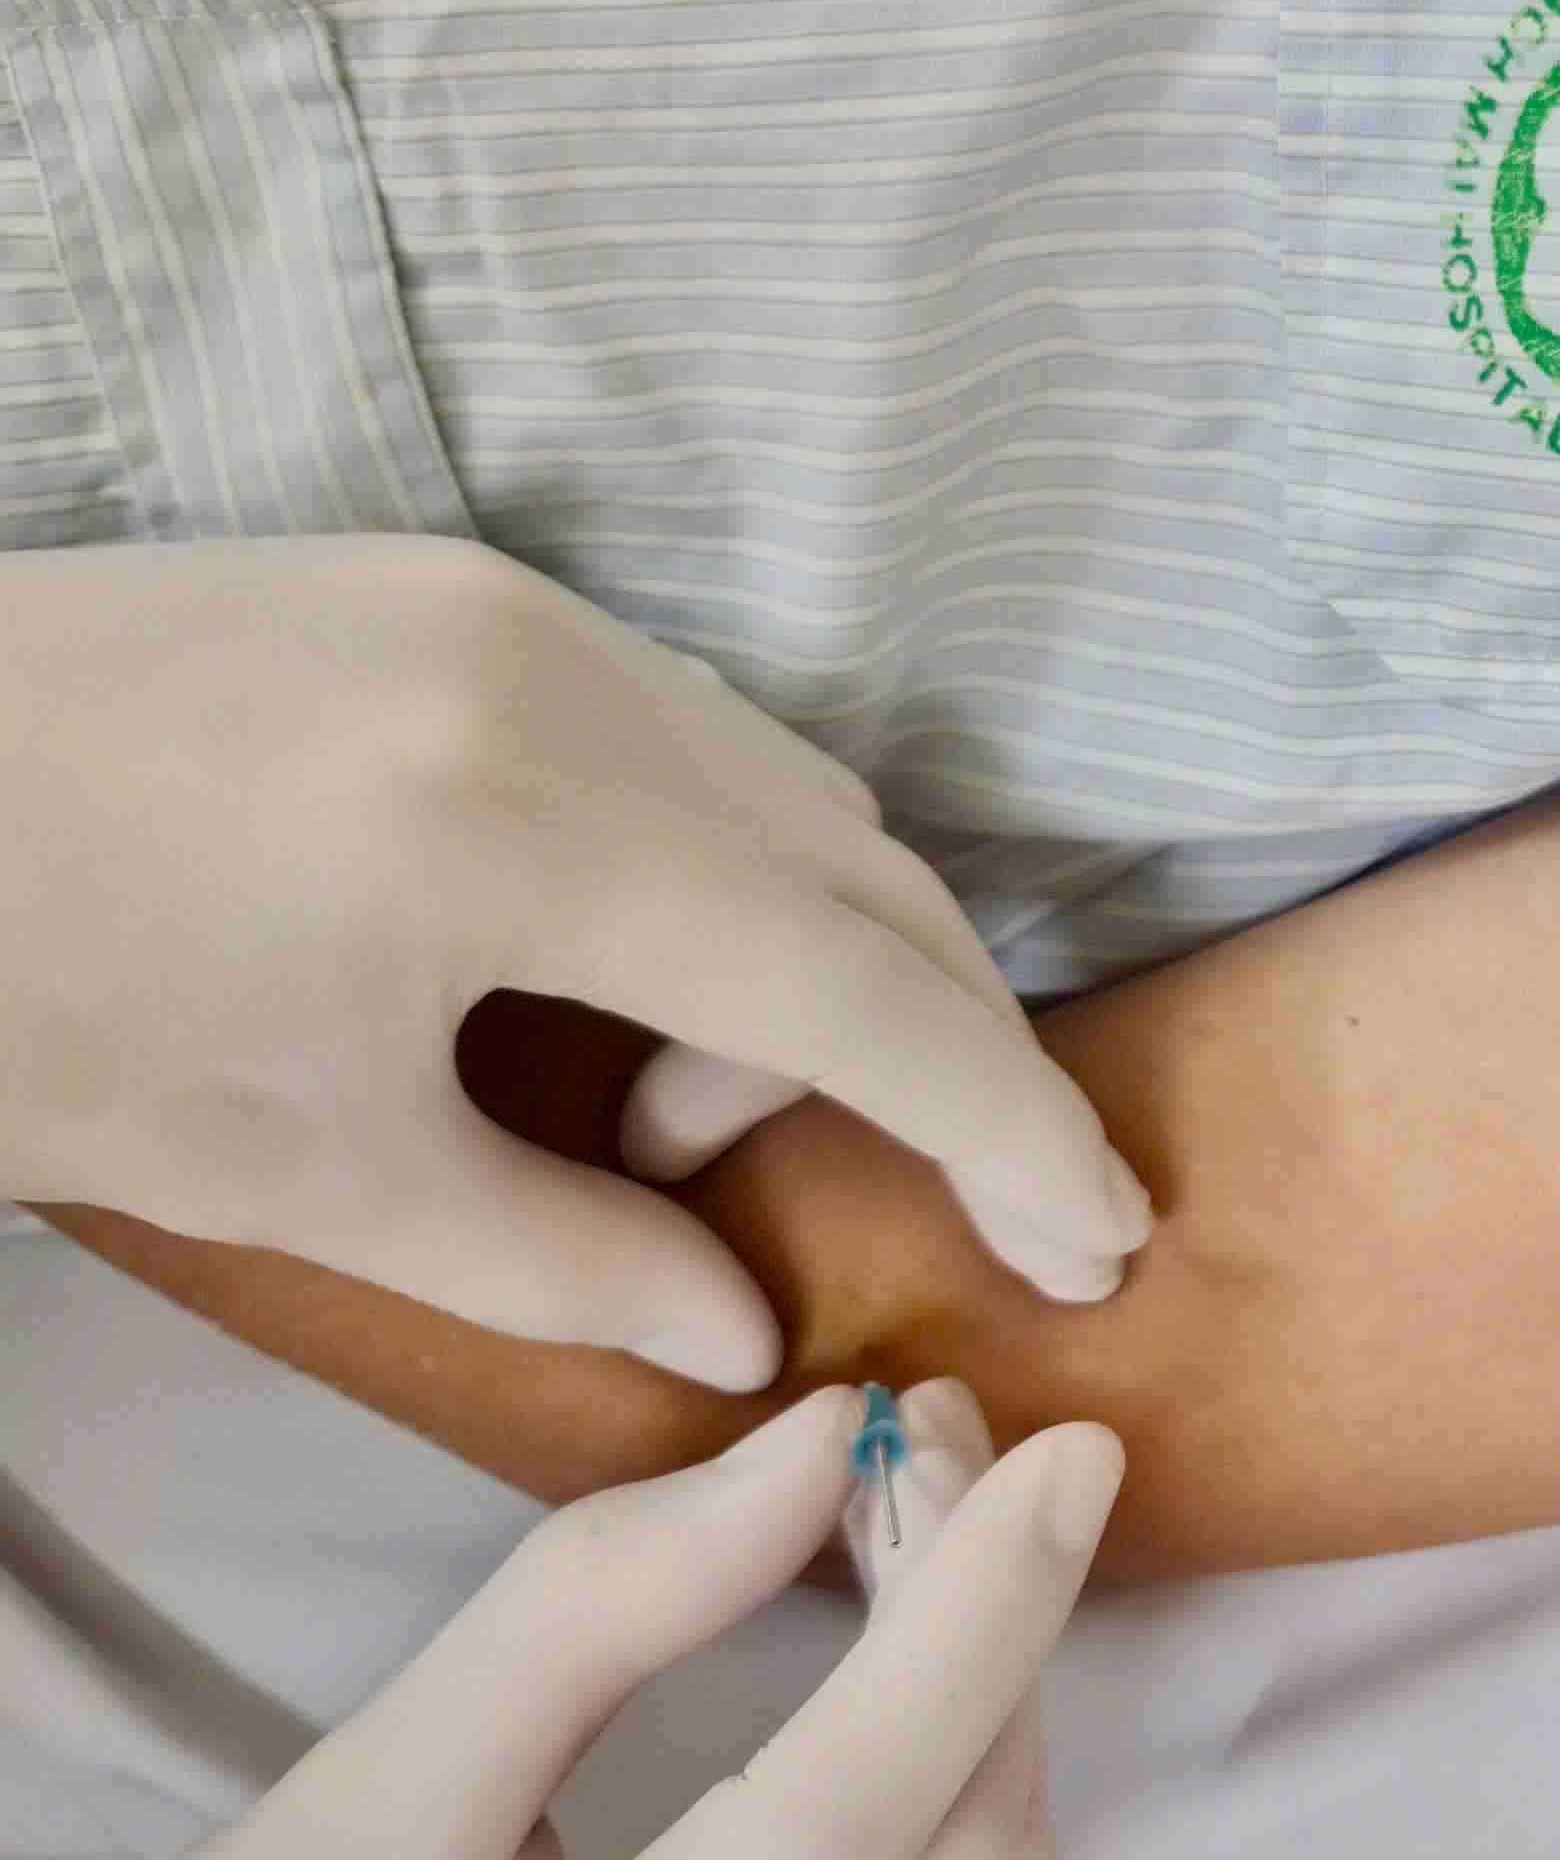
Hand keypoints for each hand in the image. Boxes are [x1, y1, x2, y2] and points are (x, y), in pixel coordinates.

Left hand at [0, 536, 1152, 1390]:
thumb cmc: (30, 1000)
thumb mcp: (304, 1169)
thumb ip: (565, 1258)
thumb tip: (739, 1326)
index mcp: (528, 825)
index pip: (857, 994)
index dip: (1004, 1126)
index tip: (1102, 1229)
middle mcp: (570, 676)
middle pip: (864, 877)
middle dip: (924, 1056)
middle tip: (929, 1205)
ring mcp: (524, 604)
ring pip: (788, 800)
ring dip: (801, 969)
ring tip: (656, 1112)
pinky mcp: (470, 583)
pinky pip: (692, 738)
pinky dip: (716, 877)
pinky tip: (607, 972)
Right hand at [192, 1382, 1122, 1859]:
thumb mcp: (386, 1790)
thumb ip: (589, 1612)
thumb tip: (815, 1443)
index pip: (861, 1797)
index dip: (980, 1610)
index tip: (1074, 1449)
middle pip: (956, 1831)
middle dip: (980, 1613)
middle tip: (930, 1433)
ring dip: (984, 1686)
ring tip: (917, 1516)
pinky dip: (958, 1763)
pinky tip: (916, 1659)